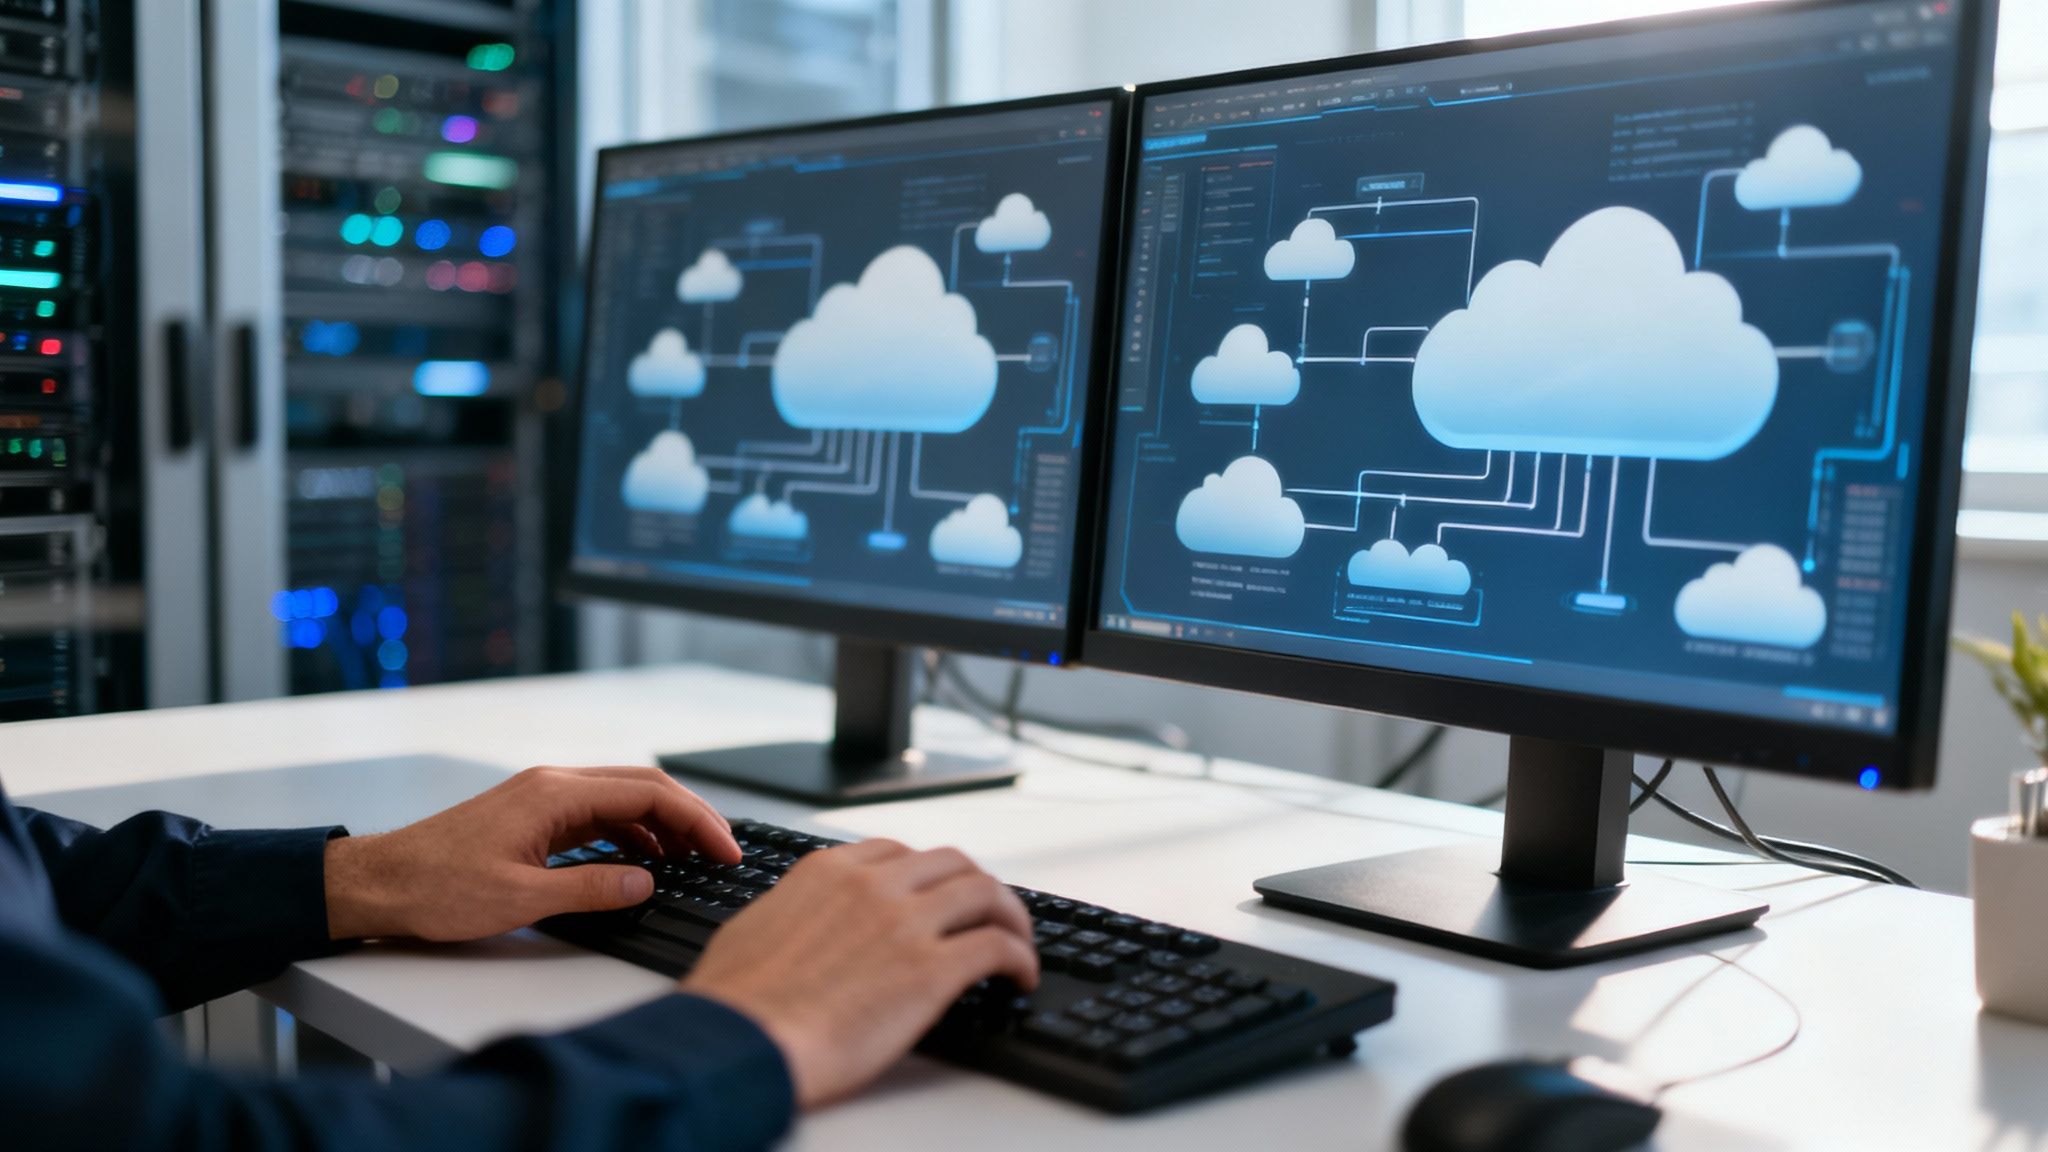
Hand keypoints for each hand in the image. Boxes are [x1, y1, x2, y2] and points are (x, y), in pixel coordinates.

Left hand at [322, 766, 738, 941]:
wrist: (379, 882)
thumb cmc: (435, 888)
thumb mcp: (519, 898)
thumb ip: (591, 888)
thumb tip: (646, 882)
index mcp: (554, 793)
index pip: (648, 794)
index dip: (697, 821)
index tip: (725, 849)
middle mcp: (553, 784)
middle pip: (643, 786)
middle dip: (690, 817)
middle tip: (723, 851)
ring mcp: (543, 797)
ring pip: (623, 798)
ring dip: (662, 825)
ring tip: (690, 861)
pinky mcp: (534, 816)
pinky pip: (599, 814)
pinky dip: (631, 833)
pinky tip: (642, 861)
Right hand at [681, 839, 1038, 1108]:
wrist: (740, 1041)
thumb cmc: (734, 1002)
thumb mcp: (755, 927)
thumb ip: (793, 911)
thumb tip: (800, 921)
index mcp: (828, 872)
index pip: (898, 852)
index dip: (928, 874)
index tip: (938, 894)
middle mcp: (873, 885)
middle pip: (953, 863)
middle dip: (977, 887)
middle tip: (989, 914)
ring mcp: (906, 923)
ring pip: (986, 893)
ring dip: (1010, 917)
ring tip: (1017, 942)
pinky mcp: (932, 969)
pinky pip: (998, 947)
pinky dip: (1020, 957)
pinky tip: (1020, 977)